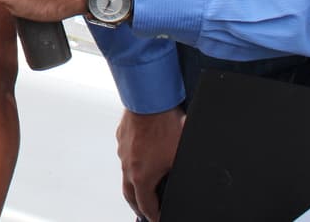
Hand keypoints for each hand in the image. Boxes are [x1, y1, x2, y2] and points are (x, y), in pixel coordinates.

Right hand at [116, 107, 184, 221]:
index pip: (146, 205)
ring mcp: (123, 150)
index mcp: (141, 176)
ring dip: (134, 183)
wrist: (150, 98)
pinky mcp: (122, 136)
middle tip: (145, 211)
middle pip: (129, 195)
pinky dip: (133, 162)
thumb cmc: (165, 124)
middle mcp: (128, 166)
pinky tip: (143, 155)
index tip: (157, 219)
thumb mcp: (180, 156)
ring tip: (143, 185)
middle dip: (138, 206)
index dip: (154, 216)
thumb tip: (187, 183)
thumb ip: (181, 174)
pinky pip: (126, 154)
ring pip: (125, 173)